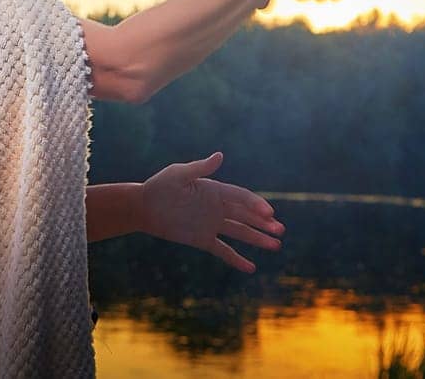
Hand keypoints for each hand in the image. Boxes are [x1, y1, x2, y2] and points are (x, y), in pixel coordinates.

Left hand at [139, 152, 283, 272]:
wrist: (143, 207)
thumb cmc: (159, 186)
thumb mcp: (178, 174)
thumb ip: (200, 168)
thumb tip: (220, 155)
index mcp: (214, 190)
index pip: (241, 198)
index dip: (256, 205)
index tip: (269, 214)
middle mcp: (217, 207)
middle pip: (246, 216)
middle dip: (264, 223)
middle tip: (281, 230)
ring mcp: (211, 224)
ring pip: (240, 232)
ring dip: (258, 238)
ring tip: (276, 245)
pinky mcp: (202, 239)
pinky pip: (223, 250)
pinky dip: (237, 259)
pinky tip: (251, 267)